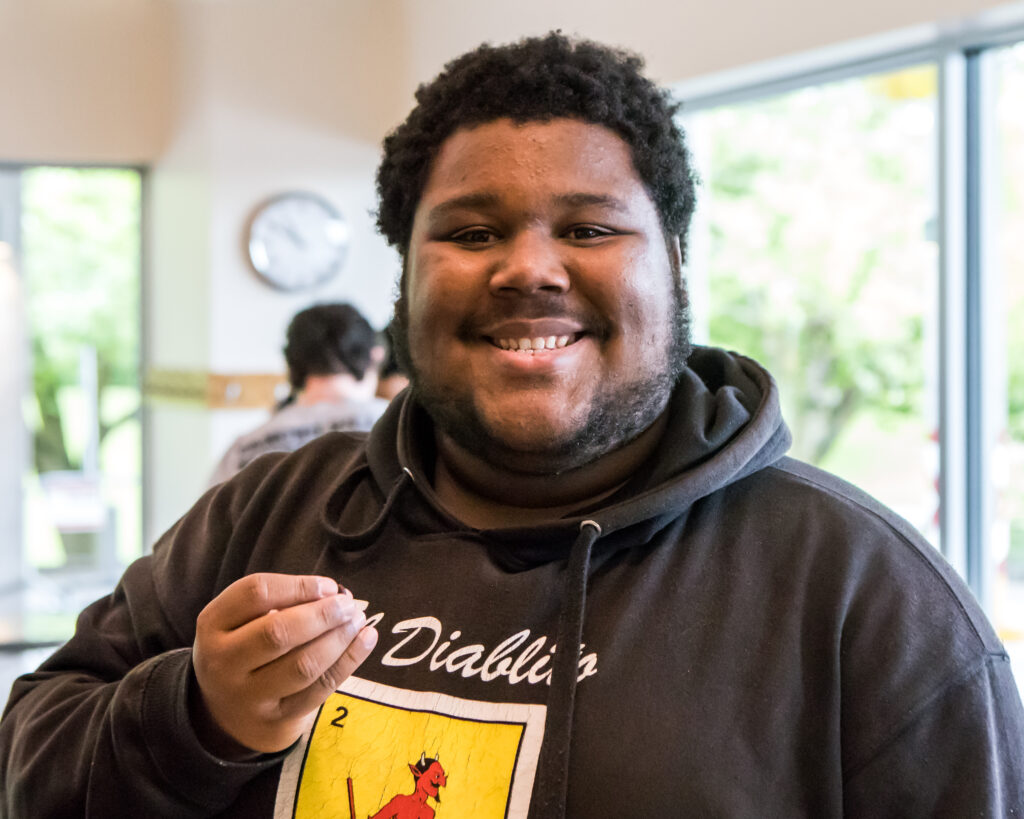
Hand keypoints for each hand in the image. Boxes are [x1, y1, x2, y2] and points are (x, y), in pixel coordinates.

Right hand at [190, 573, 376, 755]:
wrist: (225, 715)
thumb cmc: (244, 650)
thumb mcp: (240, 622)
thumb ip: (279, 602)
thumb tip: (333, 592)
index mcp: (213, 624)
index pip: (255, 594)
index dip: (298, 585)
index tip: (328, 585)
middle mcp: (223, 662)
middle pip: (277, 632)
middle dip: (322, 614)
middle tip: (347, 605)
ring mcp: (248, 697)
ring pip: (302, 665)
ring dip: (339, 638)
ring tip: (357, 620)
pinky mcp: (275, 721)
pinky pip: (319, 690)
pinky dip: (349, 661)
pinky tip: (365, 640)